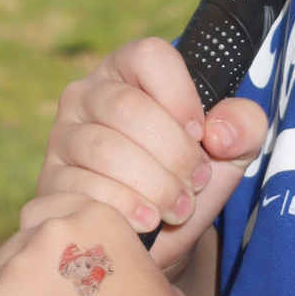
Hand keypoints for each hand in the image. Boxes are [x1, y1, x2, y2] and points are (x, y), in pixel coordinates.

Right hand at [29, 36, 270, 273]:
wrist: (159, 240)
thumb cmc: (189, 181)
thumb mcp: (231, 152)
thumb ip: (244, 126)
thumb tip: (219, 132)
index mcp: (129, 70)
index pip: (150, 56)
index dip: (182, 97)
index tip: (201, 135)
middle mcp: (87, 94)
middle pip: (128, 108)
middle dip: (173, 153)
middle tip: (195, 183)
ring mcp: (62, 137)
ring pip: (104, 150)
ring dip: (153, 185)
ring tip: (176, 208)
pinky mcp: (50, 181)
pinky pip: (84, 188)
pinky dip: (125, 208)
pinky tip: (147, 221)